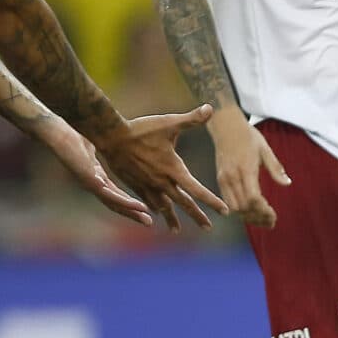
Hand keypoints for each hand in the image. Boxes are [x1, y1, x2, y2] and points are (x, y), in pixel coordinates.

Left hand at [44, 121, 153, 224]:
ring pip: (113, 202)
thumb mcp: (91, 146)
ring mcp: (90, 184)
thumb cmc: (71, 137)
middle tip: (149, 223)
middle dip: (133, 214)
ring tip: (145, 217)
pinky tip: (135, 205)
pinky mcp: (88, 180)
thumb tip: (110, 145)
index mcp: (96, 178)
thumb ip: (100, 152)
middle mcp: (93, 185)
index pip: (116, 195)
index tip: (145, 209)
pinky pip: (108, 193)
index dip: (130, 204)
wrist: (56, 134)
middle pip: (116, 204)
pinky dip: (123, 201)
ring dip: (130, 211)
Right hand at [91, 104, 228, 230]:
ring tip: (176, 229)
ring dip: (171, 218)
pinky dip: (154, 208)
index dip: (212, 201)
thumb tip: (210, 108)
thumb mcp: (170, 122)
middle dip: (196, 216)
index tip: (226, 211)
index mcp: (172, 169)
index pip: (197, 190)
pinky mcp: (134, 184)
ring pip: (162, 207)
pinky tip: (156, 212)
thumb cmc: (142, 129)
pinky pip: (147, 201)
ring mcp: (146, 185)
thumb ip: (192, 119)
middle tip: (208, 228)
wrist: (111, 136)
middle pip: (183, 204)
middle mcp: (161, 182)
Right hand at [207, 110, 290, 227]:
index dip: (263, 210)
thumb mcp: (265, 149)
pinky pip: (228, 202)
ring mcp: (224, 179)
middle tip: (272, 221)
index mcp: (246, 169)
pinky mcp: (220, 179)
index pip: (253, 198)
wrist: (225, 125)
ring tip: (263, 219)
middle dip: (258, 217)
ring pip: (234, 208)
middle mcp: (232, 177)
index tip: (273, 214)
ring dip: (248, 216)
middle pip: (243, 207)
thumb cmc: (248, 136)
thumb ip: (275, 168)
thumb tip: (287, 183)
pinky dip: (240, 210)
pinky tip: (251, 210)